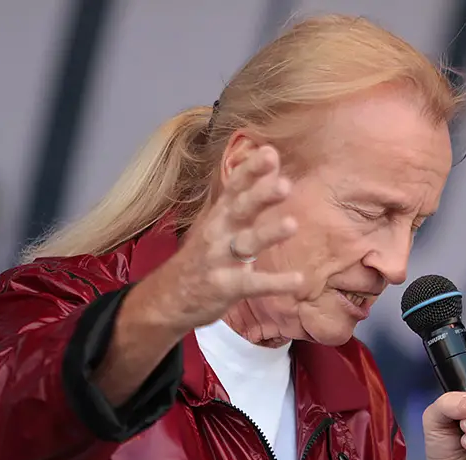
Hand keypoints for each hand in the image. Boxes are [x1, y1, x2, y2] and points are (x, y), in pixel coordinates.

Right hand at [146, 144, 303, 330]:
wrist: (167, 299)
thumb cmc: (203, 256)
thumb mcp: (221, 222)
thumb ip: (247, 193)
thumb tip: (272, 158)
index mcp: (220, 214)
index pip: (235, 186)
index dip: (251, 170)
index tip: (270, 153)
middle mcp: (218, 232)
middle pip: (240, 209)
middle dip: (260, 196)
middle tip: (284, 185)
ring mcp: (220, 260)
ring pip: (246, 243)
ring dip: (268, 233)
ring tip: (292, 224)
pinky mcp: (225, 287)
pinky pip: (253, 284)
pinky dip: (275, 283)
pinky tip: (298, 281)